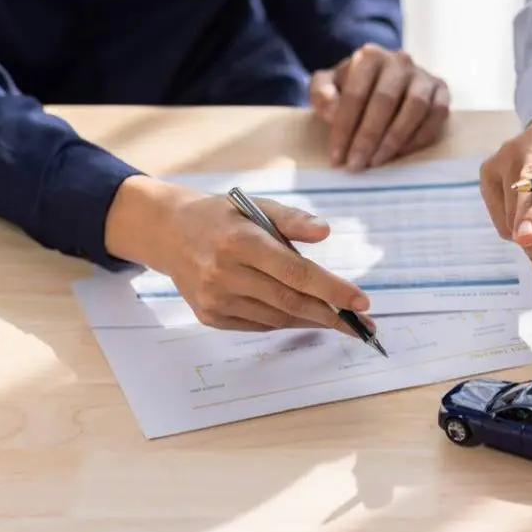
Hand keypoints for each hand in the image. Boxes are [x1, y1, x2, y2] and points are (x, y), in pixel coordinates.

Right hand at [104, 176, 372, 333]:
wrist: (168, 233)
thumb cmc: (222, 217)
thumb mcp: (256, 206)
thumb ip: (292, 219)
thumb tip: (325, 232)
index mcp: (240, 242)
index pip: (296, 272)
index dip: (332, 289)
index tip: (362, 301)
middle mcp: (224, 274)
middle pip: (290, 301)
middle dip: (331, 315)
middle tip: (362, 323)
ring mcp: (215, 300)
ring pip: (277, 318)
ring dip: (311, 320)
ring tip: (338, 318)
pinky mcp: (210, 317)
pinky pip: (259, 325)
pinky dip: (285, 321)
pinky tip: (303, 315)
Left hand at [310, 44, 449, 170]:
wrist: (385, 80)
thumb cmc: (354, 86)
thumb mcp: (328, 85)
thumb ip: (321, 94)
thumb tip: (332, 112)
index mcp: (369, 56)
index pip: (355, 94)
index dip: (344, 128)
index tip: (337, 157)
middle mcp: (400, 61)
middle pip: (384, 101)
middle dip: (368, 138)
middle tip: (356, 165)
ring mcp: (424, 75)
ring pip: (414, 108)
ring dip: (395, 139)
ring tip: (378, 162)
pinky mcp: (442, 90)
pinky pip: (437, 115)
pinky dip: (420, 137)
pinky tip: (402, 153)